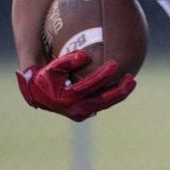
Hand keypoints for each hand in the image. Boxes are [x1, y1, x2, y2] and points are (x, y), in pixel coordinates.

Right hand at [16, 51, 135, 121]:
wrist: (37, 95)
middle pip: (104, 101)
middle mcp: (76, 109)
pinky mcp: (84, 114)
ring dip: (120, 94)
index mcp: (68, 98)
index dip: (104, 75)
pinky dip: (112, 96)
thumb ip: (68, 60)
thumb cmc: (44, 77)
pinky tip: (121, 86)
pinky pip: (102, 104)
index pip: (91, 85)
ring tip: (131, 81)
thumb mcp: (53, 67)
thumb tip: (86, 55)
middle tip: (131, 78)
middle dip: (120, 90)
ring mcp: (81, 114)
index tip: (115, 63)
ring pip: (105, 104)